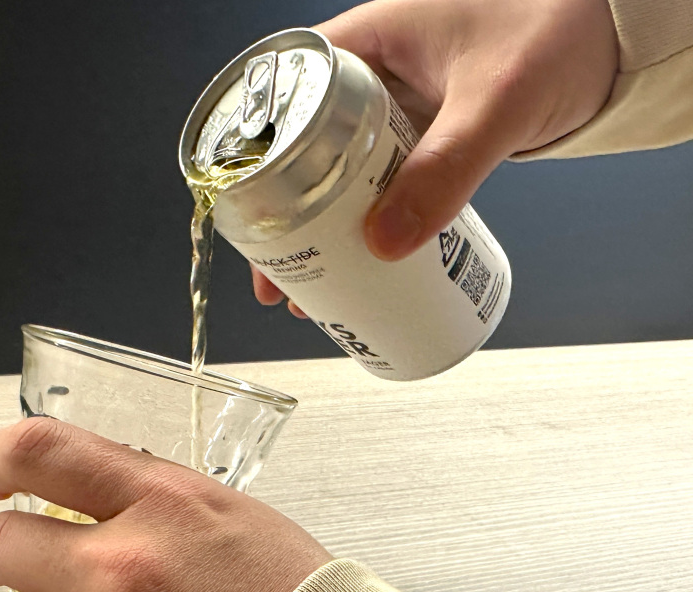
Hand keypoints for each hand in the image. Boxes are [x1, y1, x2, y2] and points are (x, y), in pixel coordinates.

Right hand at [252, 0, 618, 309]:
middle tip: (273, 272)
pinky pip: (378, 186)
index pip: (282, 94)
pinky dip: (364, 225)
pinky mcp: (423, 139)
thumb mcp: (495, 102)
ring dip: (319, 232)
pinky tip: (360, 265)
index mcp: (368, 40)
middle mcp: (372, 73)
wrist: (616, 42)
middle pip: (300, 149)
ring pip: (335, 175)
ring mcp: (397, 109)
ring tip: (309, 288)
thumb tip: (386, 242)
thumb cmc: (560, 30)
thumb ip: (446, 168)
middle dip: (281, 217)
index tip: (247, 210)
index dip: (254, 155)